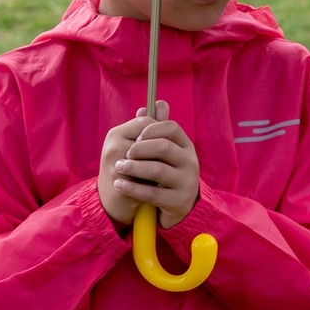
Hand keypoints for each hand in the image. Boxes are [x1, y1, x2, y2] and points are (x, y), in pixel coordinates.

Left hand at [98, 101, 199, 229]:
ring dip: (134, 167)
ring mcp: (186, 182)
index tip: (136, 136)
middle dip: (140, 148)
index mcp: (186, 146)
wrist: (175, 205)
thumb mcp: (163, 151)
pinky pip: (152, 194)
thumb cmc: (164, 172)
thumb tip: (157, 103)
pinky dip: (133, 188)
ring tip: (119, 167)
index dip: (151, 129)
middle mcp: (190, 162)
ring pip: (158, 170)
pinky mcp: (178, 201)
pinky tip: (119, 184)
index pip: (172, 128)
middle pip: (164, 147)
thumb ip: (156, 129)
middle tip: (126, 153)